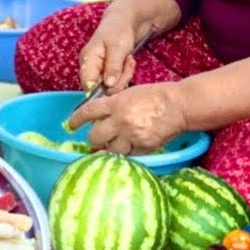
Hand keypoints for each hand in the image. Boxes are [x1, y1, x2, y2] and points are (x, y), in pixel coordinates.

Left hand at [70, 82, 187, 154]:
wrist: (179, 105)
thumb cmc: (155, 95)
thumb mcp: (129, 93)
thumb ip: (113, 105)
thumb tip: (98, 117)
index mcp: (116, 103)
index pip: (88, 112)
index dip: (76, 120)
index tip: (70, 125)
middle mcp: (120, 120)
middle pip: (95, 137)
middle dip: (93, 140)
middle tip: (95, 140)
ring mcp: (132, 135)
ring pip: (110, 151)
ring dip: (108, 150)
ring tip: (111, 147)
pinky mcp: (144, 147)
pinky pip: (128, 156)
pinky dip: (126, 154)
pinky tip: (129, 148)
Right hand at [78, 16, 142, 95]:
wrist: (126, 21)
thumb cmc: (119, 30)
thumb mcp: (117, 47)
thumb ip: (112, 67)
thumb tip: (108, 85)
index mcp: (87, 60)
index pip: (87, 85)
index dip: (102, 88)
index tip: (117, 80)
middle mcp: (90, 67)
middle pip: (101, 88)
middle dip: (118, 80)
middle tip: (128, 65)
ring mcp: (99, 69)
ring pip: (111, 86)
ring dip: (124, 76)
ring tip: (129, 60)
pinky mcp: (108, 71)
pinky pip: (117, 81)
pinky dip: (126, 74)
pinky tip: (129, 61)